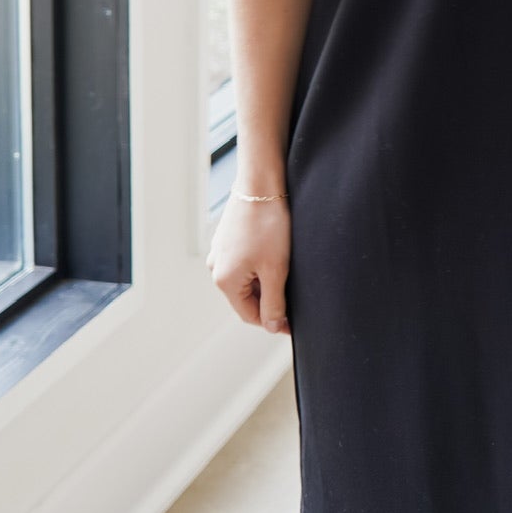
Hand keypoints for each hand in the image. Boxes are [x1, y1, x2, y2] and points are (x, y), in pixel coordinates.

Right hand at [207, 194, 291, 332]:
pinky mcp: (227, 240)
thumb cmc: (268, 225)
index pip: (250, 316)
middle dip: (270, 299)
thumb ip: (274, 303)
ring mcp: (220, 253)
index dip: (274, 321)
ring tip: (286, 268)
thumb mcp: (275, 270)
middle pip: (247, 298)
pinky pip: (244, 262)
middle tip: (295, 293)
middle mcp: (216, 268)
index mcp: (225, 281)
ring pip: (247, 280)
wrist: (261, 184)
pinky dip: (261, 265)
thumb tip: (274, 328)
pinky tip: (277, 253)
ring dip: (266, 281)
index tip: (294, 321)